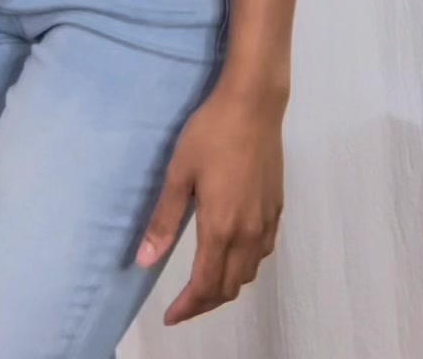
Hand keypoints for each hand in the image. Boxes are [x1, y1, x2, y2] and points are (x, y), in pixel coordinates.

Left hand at [136, 88, 283, 323]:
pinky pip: (263, 253)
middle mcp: (248, 234)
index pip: (205, 286)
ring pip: (249, 273)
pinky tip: (233, 253)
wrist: (254, 105)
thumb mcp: (179, 173)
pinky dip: (246, 265)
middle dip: (205, 302)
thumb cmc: (210, 134)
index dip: (187, 308)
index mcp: (221, 228)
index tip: (170, 316)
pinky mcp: (277, 208)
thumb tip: (144, 262)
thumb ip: (164, 220)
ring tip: (205, 283)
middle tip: (183, 304)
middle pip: (229, 287)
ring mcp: (266, 222)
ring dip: (227, 286)